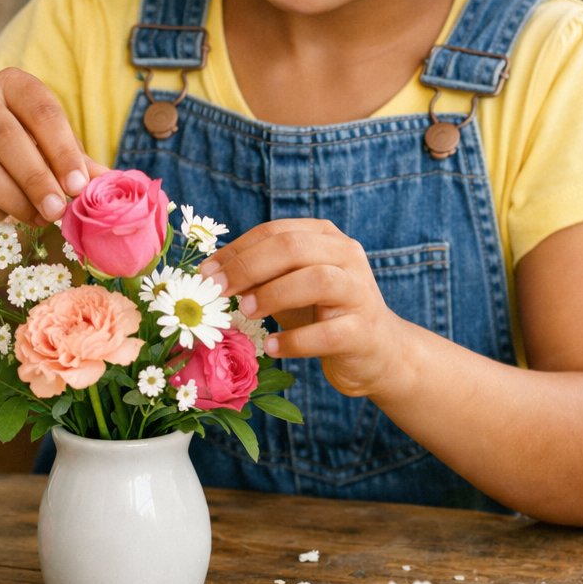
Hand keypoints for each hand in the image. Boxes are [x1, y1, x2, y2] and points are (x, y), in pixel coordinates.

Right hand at [0, 68, 106, 226]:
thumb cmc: (22, 155)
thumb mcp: (52, 150)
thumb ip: (78, 163)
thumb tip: (110, 183)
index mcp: (13, 85)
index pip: (42, 111)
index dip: (63, 149)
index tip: (79, 185)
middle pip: (8, 138)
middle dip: (37, 179)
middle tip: (57, 210)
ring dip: (16, 201)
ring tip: (39, 218)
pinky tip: (8, 216)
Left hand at [198, 219, 411, 400]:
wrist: (377, 351)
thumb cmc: (323, 314)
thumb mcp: (289, 287)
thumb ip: (259, 276)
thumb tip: (211, 276)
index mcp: (326, 237)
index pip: (276, 231)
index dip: (237, 250)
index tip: (205, 272)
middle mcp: (347, 256)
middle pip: (293, 248)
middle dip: (248, 266)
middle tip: (217, 289)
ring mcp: (359, 292)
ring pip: (316, 280)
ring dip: (273, 294)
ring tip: (245, 310)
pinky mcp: (363, 331)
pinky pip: (327, 333)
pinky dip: (294, 341)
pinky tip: (271, 347)